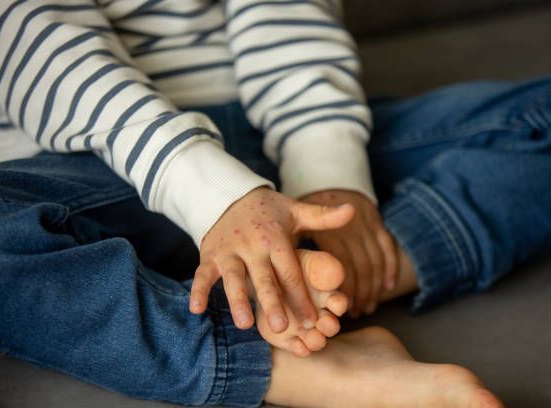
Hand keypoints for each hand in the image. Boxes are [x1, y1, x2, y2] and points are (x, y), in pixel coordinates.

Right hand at [189, 187, 354, 332]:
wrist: (230, 195)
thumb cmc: (269, 211)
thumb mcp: (295, 211)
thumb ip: (323, 216)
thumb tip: (353, 210)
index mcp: (276, 238)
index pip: (290, 269)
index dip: (301, 294)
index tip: (312, 318)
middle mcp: (252, 245)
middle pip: (264, 277)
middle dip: (272, 302)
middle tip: (282, 327)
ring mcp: (229, 251)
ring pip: (233, 278)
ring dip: (238, 300)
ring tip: (245, 323)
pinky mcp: (210, 255)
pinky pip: (203, 274)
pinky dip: (198, 290)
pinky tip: (197, 310)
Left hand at [299, 189, 397, 315]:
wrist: (325, 181)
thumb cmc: (302, 211)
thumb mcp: (293, 227)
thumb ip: (294, 251)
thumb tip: (287, 284)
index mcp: (328, 231)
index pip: (339, 267)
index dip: (342, 289)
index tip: (338, 308)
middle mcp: (350, 227)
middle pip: (360, 267)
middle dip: (359, 293)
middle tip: (353, 313)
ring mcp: (366, 222)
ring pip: (375, 260)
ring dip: (374, 286)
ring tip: (367, 307)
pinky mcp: (377, 221)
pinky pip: (388, 246)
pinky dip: (390, 267)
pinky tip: (388, 287)